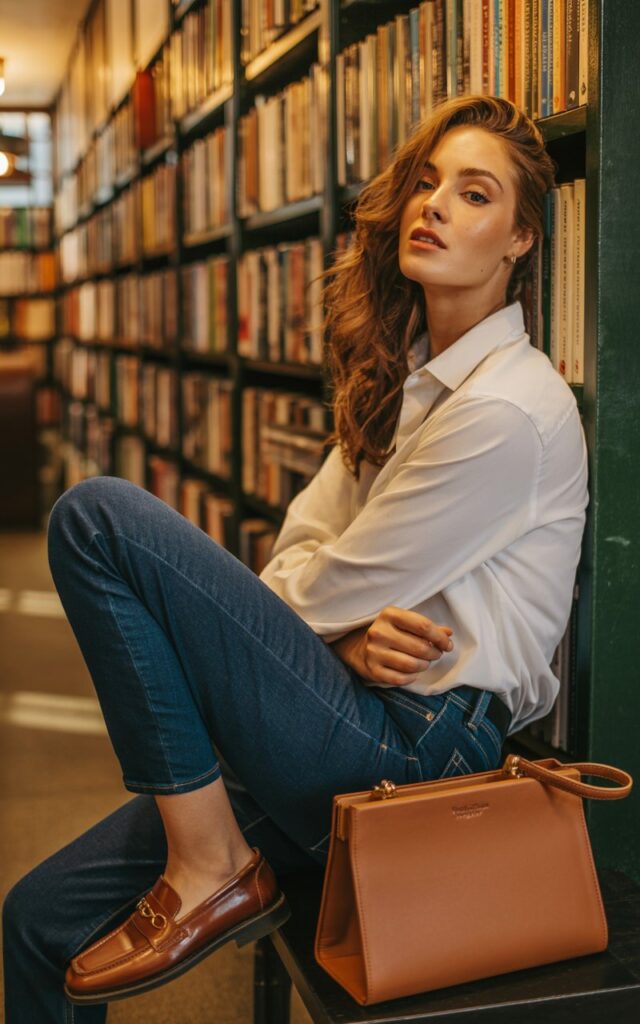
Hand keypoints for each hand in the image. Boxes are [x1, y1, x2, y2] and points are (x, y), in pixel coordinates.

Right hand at [331, 605, 453, 685]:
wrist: (357, 647)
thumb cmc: (389, 633)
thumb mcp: (405, 623)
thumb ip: (427, 627)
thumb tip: (448, 633)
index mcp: (389, 614)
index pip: (423, 626)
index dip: (440, 637)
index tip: (447, 644)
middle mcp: (379, 632)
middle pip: (420, 647)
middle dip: (434, 653)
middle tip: (437, 654)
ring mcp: (374, 652)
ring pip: (412, 665)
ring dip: (424, 665)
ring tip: (425, 663)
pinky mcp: (372, 670)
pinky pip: (401, 679)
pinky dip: (412, 677)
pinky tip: (413, 672)